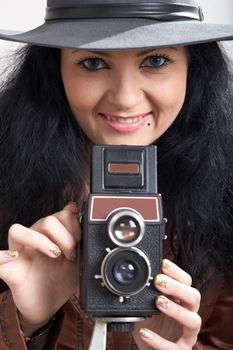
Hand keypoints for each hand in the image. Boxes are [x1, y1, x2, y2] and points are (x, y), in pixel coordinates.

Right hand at [0, 202, 80, 335]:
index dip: (73, 225)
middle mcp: (34, 239)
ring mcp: (20, 254)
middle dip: (65, 236)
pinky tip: (11, 258)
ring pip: (18, 231)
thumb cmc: (60, 279)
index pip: (60, 215)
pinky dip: (1, 257)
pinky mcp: (10, 271)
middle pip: (46, 220)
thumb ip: (76, 235)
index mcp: (50, 235)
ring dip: (40, 240)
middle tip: (71, 255)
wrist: (50, 306)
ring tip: (55, 254)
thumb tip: (75, 208)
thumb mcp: (76, 256)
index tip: (81, 242)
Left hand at [133, 259, 200, 349]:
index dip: (176, 271)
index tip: (163, 263)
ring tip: (158, 302)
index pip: (186, 281)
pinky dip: (158, 340)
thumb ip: (146, 293)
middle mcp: (189, 314)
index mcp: (182, 300)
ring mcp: (187, 334)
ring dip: (176, 310)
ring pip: (193, 320)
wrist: (149, 348)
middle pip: (194, 297)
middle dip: (177, 287)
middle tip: (159, 281)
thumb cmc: (151, 324)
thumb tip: (133, 277)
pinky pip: (173, 348)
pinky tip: (144, 332)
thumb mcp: (147, 305)